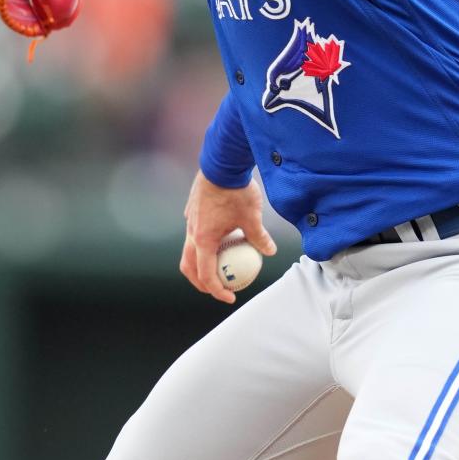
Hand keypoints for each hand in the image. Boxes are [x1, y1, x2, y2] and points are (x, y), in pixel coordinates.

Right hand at [181, 170, 276, 303]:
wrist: (221, 162)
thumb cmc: (236, 190)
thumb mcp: (252, 217)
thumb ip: (260, 237)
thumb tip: (269, 252)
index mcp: (203, 240)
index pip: (206, 275)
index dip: (217, 290)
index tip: (230, 297)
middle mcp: (192, 233)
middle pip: (189, 267)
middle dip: (201, 283)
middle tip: (219, 289)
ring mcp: (189, 221)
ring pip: (189, 251)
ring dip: (200, 264)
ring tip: (218, 269)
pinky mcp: (192, 212)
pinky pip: (194, 235)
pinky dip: (203, 246)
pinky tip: (220, 241)